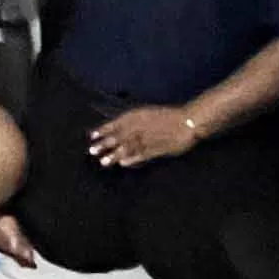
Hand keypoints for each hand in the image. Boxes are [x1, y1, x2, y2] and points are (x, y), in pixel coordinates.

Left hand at [87, 104, 203, 166]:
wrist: (187, 121)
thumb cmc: (169, 116)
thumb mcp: (148, 114)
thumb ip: (135, 121)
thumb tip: (120, 127)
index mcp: (137, 117)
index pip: (115, 124)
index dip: (103, 130)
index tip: (92, 136)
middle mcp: (140, 127)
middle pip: (118, 137)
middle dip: (104, 145)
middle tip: (92, 152)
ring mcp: (148, 139)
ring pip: (127, 148)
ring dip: (114, 155)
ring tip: (103, 162)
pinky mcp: (157, 149)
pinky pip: (141, 155)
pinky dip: (132, 159)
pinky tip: (123, 164)